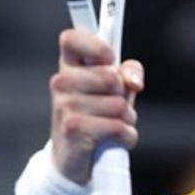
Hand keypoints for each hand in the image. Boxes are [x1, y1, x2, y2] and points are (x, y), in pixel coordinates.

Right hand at [49, 29, 144, 184]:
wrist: (73, 156)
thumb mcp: (115, 88)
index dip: (96, 45)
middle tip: (114, 103)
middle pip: (110, 76)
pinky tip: (117, 139)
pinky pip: (118, 127)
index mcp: (69, 65)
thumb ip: (129, 73)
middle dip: (123, 94)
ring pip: (119, 105)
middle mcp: (61, 83)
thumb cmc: (97, 114)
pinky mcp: (74, 130)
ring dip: (127, 117)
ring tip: (114, 123)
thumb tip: (133, 82)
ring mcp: (65, 106)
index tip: (110, 59)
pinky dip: (127, 135)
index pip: (71, 38)